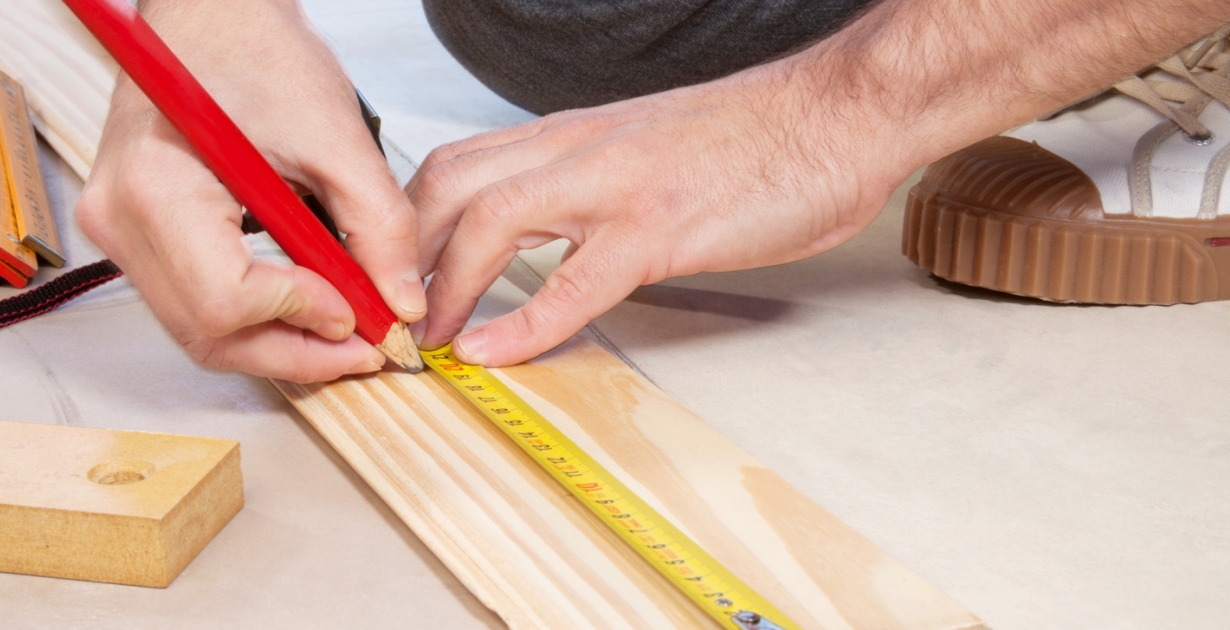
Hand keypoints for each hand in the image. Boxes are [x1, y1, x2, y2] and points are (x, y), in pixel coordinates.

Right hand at [76, 0, 425, 382]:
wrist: (210, 15)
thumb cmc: (254, 48)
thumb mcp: (335, 135)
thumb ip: (377, 225)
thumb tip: (401, 303)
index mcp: (156, 184)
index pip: (225, 300)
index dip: (302, 317)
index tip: (361, 311)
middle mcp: (120, 217)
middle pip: (207, 333)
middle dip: (295, 350)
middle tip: (365, 347)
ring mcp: (118, 231)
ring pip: (199, 332)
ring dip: (278, 342)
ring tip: (344, 327)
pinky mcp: (135, 235)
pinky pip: (192, 304)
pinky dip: (254, 318)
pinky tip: (307, 305)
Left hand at [408, 60, 913, 365]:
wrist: (841, 112)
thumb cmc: (754, 140)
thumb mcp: (646, 153)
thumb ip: (588, 182)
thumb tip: (545, 230)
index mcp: (572, 136)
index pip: (456, 166)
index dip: (406, 225)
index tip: (392, 279)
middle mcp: (579, 150)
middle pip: (448, 185)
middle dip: (401, 254)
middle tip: (388, 316)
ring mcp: (617, 185)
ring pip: (490, 220)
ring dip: (443, 285)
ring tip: (426, 339)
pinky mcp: (663, 225)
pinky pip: (575, 280)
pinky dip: (523, 323)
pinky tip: (494, 352)